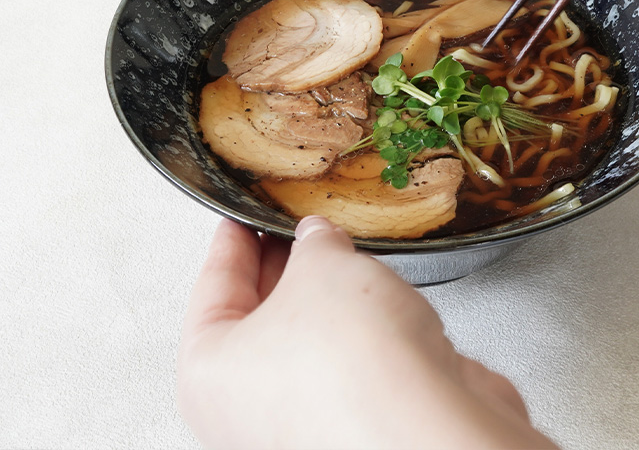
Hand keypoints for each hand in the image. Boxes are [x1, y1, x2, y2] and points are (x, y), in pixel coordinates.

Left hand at [178, 216, 557, 449]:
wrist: (424, 425)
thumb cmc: (353, 369)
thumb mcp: (321, 265)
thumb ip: (313, 243)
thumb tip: (318, 239)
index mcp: (208, 375)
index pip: (213, 287)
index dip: (232, 241)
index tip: (241, 219)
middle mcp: (247, 410)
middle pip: (257, 316)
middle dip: (282, 266)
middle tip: (294, 230)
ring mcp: (300, 422)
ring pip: (305, 339)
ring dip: (325, 297)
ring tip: (341, 257)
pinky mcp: (353, 424)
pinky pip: (345, 361)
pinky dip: (356, 328)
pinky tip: (374, 300)